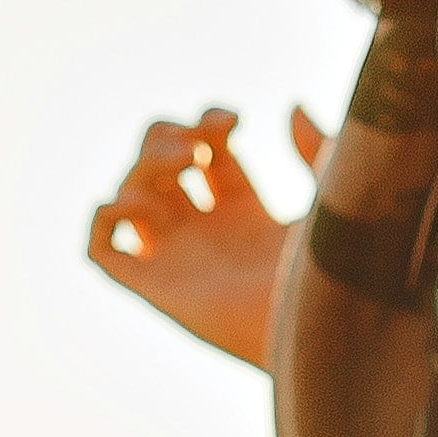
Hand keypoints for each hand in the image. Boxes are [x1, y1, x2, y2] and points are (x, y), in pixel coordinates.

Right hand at [86, 104, 320, 367]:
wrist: (319, 329)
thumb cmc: (334, 273)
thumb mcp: (331, 197)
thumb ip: (316, 150)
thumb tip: (291, 107)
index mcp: (247, 214)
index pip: (208, 154)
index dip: (210, 124)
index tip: (234, 122)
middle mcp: (206, 235)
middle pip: (159, 167)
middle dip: (167, 138)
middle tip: (197, 145)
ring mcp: (178, 260)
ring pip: (129, 196)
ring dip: (144, 165)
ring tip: (186, 163)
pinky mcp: (156, 288)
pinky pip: (103, 250)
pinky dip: (105, 218)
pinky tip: (142, 201)